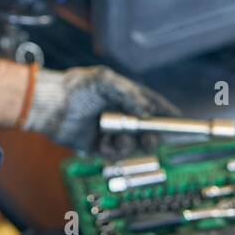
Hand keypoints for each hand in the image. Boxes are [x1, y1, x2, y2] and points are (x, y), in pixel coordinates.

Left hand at [22, 65, 179, 152]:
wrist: (50, 105)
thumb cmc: (76, 87)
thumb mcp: (105, 80)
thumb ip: (128, 93)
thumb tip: (146, 111)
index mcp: (127, 97)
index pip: (155, 106)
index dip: (169, 115)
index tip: (183, 123)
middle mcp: (123, 115)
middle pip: (148, 131)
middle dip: (152, 136)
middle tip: (150, 139)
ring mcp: (112, 132)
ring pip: (132, 145)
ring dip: (128, 144)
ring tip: (115, 137)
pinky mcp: (100, 146)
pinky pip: (114, 154)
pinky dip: (111, 150)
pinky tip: (101, 142)